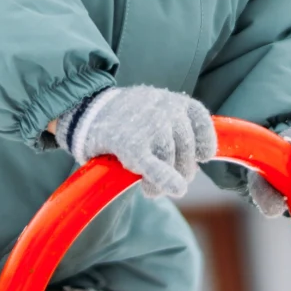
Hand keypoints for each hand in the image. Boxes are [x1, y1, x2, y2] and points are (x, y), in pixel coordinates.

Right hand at [55, 86, 216, 197]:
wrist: (87, 109)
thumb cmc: (125, 116)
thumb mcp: (155, 107)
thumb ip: (176, 127)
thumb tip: (199, 158)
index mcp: (174, 100)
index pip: (202, 124)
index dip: (203, 145)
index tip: (200, 156)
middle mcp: (167, 110)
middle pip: (187, 150)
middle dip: (181, 169)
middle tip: (168, 177)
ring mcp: (151, 126)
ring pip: (172, 163)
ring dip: (165, 182)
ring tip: (151, 186)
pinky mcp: (132, 145)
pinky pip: (156, 168)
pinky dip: (165, 181)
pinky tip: (170, 190)